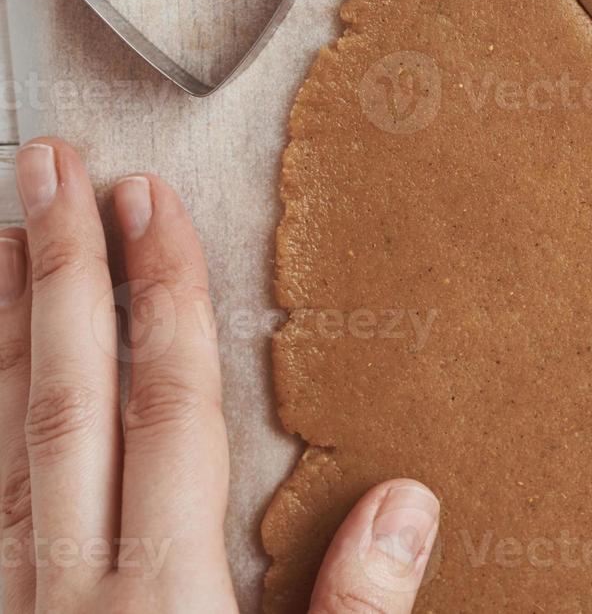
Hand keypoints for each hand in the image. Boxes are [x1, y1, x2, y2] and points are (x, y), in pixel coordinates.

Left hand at [0, 138, 439, 612]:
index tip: (151, 205)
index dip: (165, 298)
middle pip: (68, 403)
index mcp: (165, 595)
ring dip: (8, 332)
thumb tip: (406, 502)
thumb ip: (356, 607)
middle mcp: (76, 590)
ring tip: (8, 239)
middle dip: (64, 274)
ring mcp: (24, 609)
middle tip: (50, 168)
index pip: (169, 408)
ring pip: (9, 444)